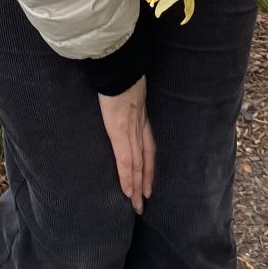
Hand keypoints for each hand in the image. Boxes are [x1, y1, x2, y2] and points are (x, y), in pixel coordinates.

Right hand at [98, 77, 154, 213]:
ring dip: (136, 187)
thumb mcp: (127, 84)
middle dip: (144, 183)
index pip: (148, 147)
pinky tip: (127, 191)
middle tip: (142, 204)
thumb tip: (118, 96)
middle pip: (144, 160)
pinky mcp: (119, 131)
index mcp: (141, 116)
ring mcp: (130, 129)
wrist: (119, 63)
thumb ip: (125, 94)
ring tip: (136, 206)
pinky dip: (127, 177)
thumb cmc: (119, 69)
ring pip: (136, 165)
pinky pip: (124, 159)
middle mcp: (139, 126)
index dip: (149, 167)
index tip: (148, 184)